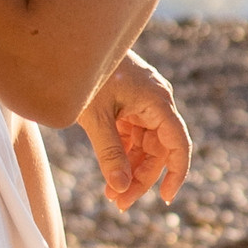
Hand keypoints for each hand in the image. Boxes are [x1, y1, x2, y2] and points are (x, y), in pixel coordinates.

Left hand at [78, 49, 191, 210]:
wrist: (70, 43)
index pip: (178, 143)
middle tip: (119, 204)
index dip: (176, 173)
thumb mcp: (95, 116)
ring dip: (130, 170)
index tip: (165, 198)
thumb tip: (120, 187)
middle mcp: (156, 102)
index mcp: (157, 101)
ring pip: (144, 147)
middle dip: (141, 178)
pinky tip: (109, 175)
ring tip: (110, 195)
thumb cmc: (85, 74)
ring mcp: (142, 104)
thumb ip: (109, 152)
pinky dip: (122, 156)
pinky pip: (132, 137)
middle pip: (158, 151)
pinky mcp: (128, 105)